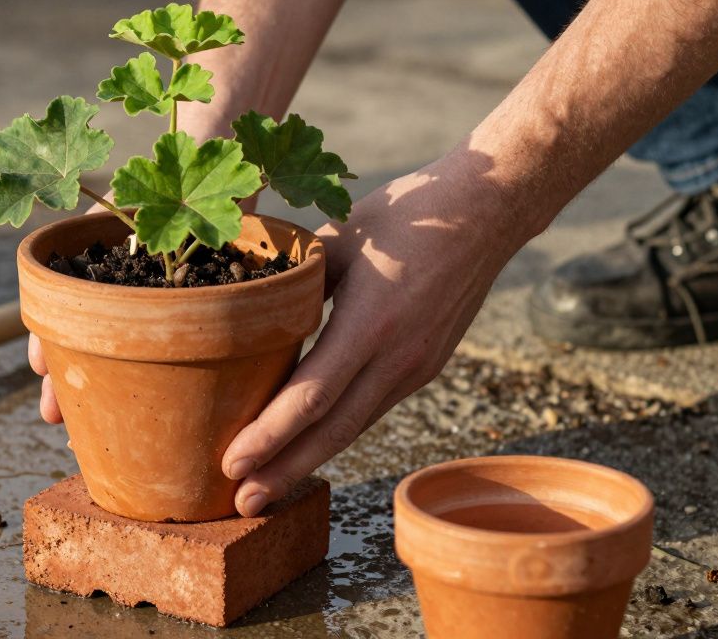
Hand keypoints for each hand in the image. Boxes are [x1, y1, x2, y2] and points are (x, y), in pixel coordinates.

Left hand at [222, 148, 529, 514]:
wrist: (486, 212)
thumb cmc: (405, 214)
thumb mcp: (338, 238)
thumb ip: (293, 280)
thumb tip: (245, 306)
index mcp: (370, 322)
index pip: (311, 395)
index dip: (269, 435)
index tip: (231, 463)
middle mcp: (397, 356)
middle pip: (333, 431)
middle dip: (284, 471)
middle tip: (242, 505)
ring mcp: (416, 366)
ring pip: (355, 427)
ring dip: (309, 461)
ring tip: (266, 488)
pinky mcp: (424, 366)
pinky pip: (372, 408)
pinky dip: (336, 434)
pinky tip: (309, 447)